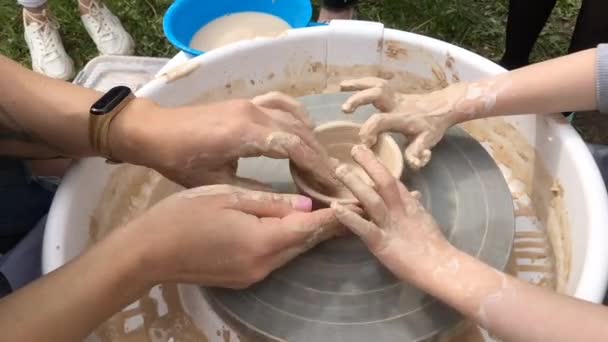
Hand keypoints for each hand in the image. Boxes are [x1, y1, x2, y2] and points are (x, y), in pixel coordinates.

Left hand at [113, 92, 335, 188]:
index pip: (294, 146)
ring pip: (293, 118)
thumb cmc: (179, 161)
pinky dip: (297, 116)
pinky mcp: (246, 102)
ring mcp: (250, 104)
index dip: (316, 165)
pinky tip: (305, 129)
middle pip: (299, 132)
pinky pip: (281, 103)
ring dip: (310, 139)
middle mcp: (253, 113)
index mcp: (245, 133)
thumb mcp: (216, 183)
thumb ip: (254, 190)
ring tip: (320, 162)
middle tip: (331, 179)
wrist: (154, 132)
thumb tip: (288, 203)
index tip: (330, 184)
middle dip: (318, 156)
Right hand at [134, 185, 341, 287]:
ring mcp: (254, 275)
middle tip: (349, 205)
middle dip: (327, 225)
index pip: (310, 227)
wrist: (148, 252)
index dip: (336, 216)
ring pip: (291, 250)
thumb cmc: (185, 215)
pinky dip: (288, 241)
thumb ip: (271, 203)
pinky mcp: (243, 278)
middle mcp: (264, 264)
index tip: (358, 203)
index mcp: (263, 241)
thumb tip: (306, 206)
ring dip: (308, 233)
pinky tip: (292, 226)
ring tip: (327, 212)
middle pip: (304, 242)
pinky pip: (275, 257)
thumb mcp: (229, 197)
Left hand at [331, 144, 450, 281]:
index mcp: (408, 204)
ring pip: (372, 200)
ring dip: (355, 184)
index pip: (392, 179)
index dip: (377, 164)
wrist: (440, 268)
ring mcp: (390, 225)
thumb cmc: (431, 246)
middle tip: (354, 149)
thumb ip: (414, 205)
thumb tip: (412, 192)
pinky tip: (336, 207)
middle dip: (369, 164)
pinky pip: (364, 227)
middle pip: (384, 182)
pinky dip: (350, 217)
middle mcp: (399, 210)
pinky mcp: (382, 242)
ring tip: (339, 170)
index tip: (362, 150)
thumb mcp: (422, 219)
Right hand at [340, 77, 476, 169]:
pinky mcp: (392, 92)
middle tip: (344, 109)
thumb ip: (418, 154)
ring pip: (375, 84)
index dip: (369, 130)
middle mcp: (397, 104)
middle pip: (377, 94)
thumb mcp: (428, 142)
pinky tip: (347, 85)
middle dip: (360, 99)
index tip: (364, 143)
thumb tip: (413, 163)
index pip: (382, 121)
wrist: (445, 105)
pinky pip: (375, 83)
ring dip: (357, 85)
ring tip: (341, 87)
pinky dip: (361, 82)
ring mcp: (394, 95)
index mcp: (403, 118)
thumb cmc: (433, 125)